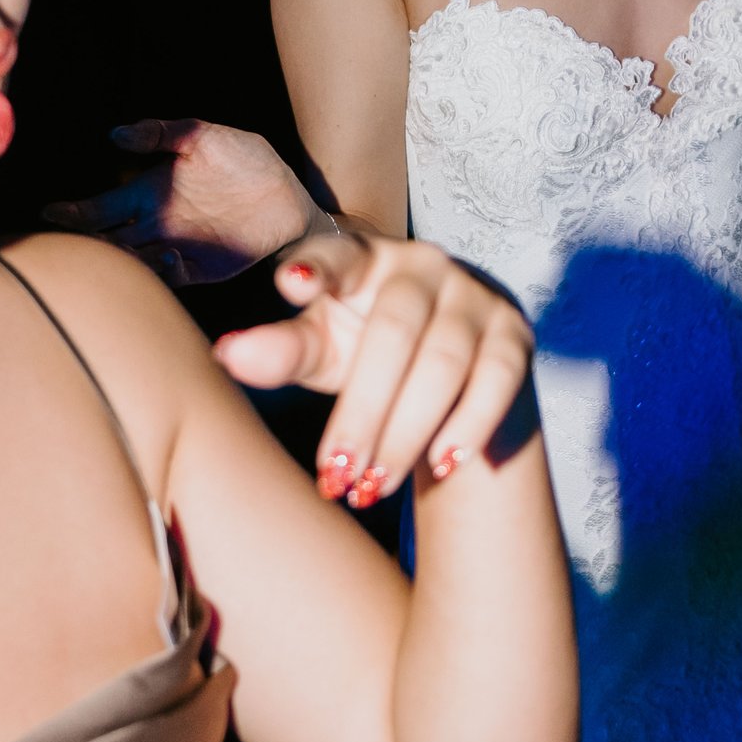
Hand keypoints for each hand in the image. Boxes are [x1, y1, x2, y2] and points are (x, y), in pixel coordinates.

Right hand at [45, 118, 316, 284]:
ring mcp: (173, 249)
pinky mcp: (199, 268)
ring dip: (120, 261)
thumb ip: (160, 133)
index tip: (50, 213)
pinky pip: (170, 276)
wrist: (290, 196)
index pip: (97, 209)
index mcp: (146, 193)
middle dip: (86, 245)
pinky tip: (164, 255)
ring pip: (132, 263)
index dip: (72, 213)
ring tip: (111, 251)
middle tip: (68, 245)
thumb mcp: (203, 136)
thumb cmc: (246, 160)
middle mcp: (153, 225)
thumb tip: (114, 133)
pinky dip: (162, 270)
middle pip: (106, 241)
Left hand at [215, 228, 537, 508]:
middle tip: (336, 476)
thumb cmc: (367, 354)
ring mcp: (475, 297)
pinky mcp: (513, 334)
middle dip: (363, 412)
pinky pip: (498, 379)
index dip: (319, 268)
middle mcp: (422, 265)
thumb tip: (228, 355)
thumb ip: (283, 352)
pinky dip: (470, 425)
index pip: (339, 255)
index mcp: (364, 259)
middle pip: (393, 332)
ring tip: (373, 486)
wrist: (454, 375)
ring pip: (444, 362)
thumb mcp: (322, 353)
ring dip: (408, 431)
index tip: (292, 284)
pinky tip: (441, 466)